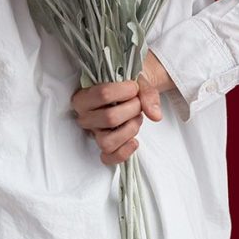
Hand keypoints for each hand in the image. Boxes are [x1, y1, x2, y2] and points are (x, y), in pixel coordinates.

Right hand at [70, 50, 174, 167]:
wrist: (131, 92)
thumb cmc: (127, 86)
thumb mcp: (137, 81)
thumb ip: (147, 93)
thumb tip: (155, 115)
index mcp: (84, 96)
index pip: (103, 94)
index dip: (126, 91)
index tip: (134, 87)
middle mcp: (85, 117)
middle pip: (109, 118)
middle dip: (132, 109)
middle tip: (138, 103)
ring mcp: (94, 134)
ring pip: (107, 141)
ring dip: (129, 129)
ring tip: (137, 118)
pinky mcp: (104, 147)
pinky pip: (109, 158)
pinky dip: (124, 152)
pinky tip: (134, 141)